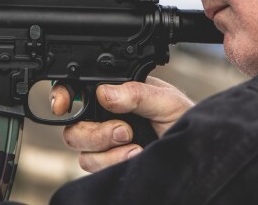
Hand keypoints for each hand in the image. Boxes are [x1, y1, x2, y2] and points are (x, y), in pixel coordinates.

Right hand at [51, 76, 192, 171]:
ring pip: (81, 149)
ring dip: (107, 150)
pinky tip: (136, 155)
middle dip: (95, 132)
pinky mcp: (109, 165)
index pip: (77, 90)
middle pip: (73, 126)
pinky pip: (94, 166)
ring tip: (136, 145)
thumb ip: (136, 93)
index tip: (62, 105)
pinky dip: (114, 162)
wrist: (195, 153)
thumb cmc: (183, 120)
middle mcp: (104, 118)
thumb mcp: (165, 100)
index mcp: (113, 94)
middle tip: (124, 131)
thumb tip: (104, 92)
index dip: (62, 95)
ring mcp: (105, 144)